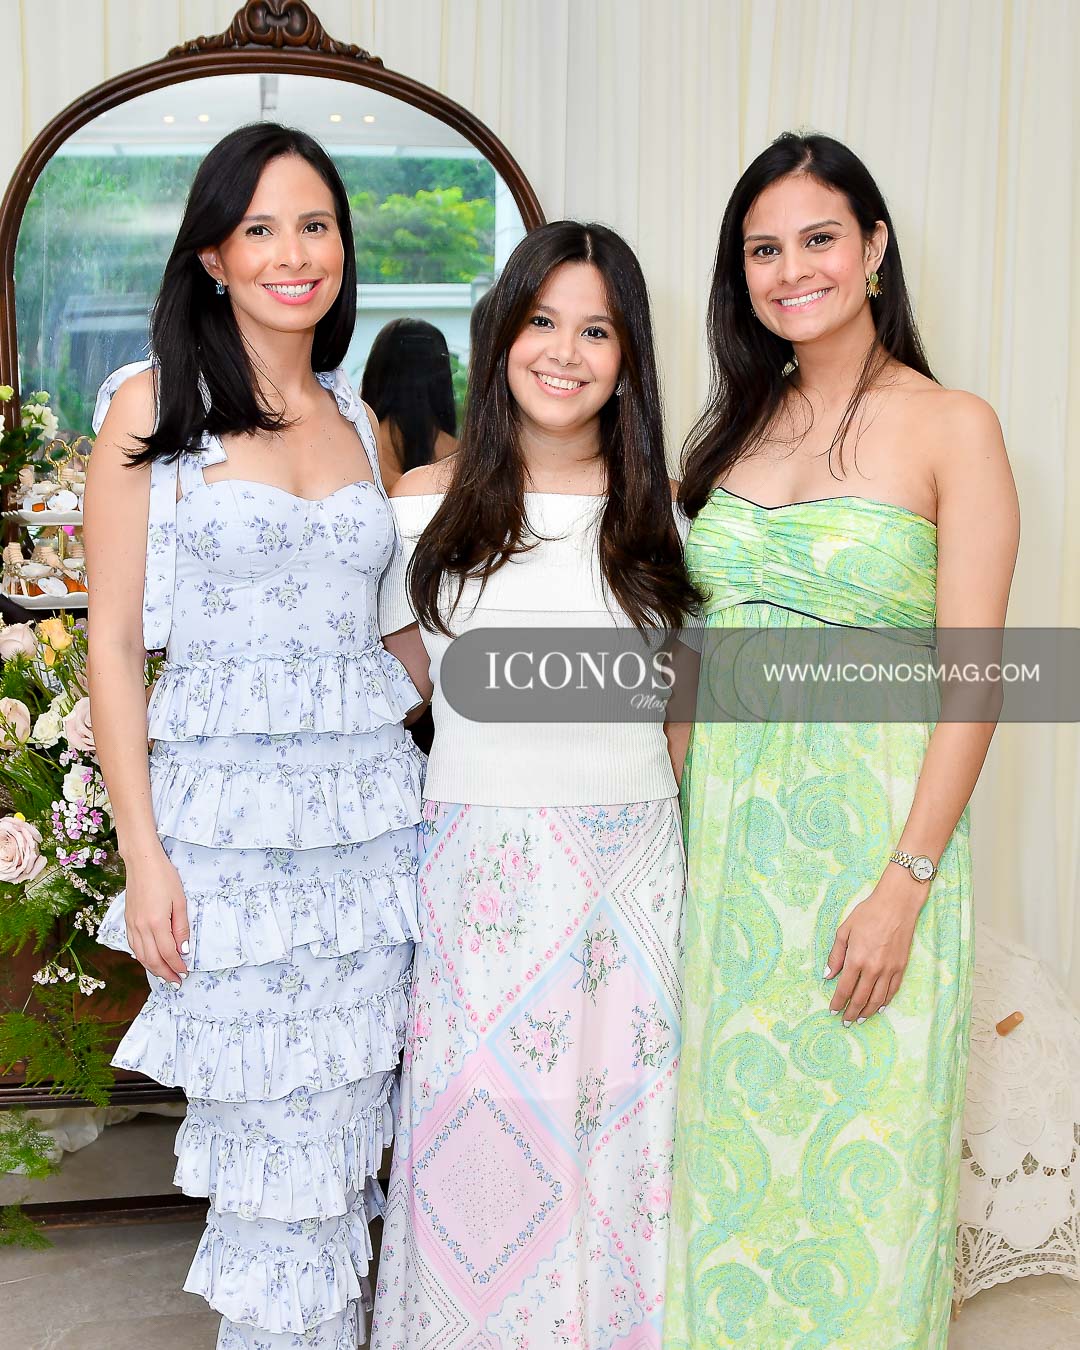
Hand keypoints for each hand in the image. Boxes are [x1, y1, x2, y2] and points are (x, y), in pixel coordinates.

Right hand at [123, 846, 189, 985]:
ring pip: (140, 955)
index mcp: (156, 923)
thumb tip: (182, 949)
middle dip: (165, 973)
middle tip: (176, 981)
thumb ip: (181, 927)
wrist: (142, 862)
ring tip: (165, 975)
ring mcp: (131, 925)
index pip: (167, 953)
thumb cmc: (164, 877)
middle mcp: (141, 927)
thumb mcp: (180, 901)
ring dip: (153, 968)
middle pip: (152, 959)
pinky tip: (150, 959)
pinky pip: (133, 946)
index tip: (185, 973)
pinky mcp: (127, 921)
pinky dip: (142, 957)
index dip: (177, 966)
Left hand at [823, 872, 924, 1023]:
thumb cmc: (868, 914)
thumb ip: (835, 955)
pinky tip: (879, 1007)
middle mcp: (873, 968)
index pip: (844, 988)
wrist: (897, 905)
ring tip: (861, 1019)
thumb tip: (827, 975)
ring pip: (877, 999)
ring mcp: (889, 970)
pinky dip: (885, 1002)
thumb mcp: (844, 931)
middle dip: (852, 1012)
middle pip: (860, 998)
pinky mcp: (901, 967)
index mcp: (856, 959)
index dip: (838, 1002)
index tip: (833, 1010)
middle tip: (845, 1021)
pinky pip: (892, 991)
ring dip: (868, 1012)